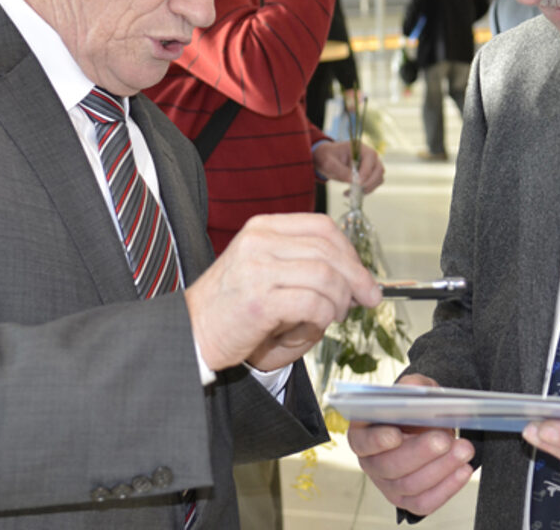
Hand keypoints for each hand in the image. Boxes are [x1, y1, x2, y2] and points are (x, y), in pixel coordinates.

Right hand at [184, 213, 379, 371]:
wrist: (191, 332)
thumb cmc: (231, 306)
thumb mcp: (264, 269)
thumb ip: (301, 264)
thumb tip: (354, 277)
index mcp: (263, 228)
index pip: (322, 227)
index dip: (350, 252)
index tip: (362, 276)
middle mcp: (260, 242)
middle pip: (329, 250)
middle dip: (357, 278)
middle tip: (368, 299)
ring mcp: (258, 269)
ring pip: (326, 276)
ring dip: (340, 300)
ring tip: (334, 316)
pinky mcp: (260, 301)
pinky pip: (312, 303)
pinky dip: (324, 316)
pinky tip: (318, 324)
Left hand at [312, 140, 383, 192]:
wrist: (324, 160)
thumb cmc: (326, 157)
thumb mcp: (328, 163)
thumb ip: (340, 170)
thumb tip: (354, 181)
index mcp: (359, 147)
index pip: (371, 157)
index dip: (366, 171)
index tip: (357, 183)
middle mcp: (368, 155)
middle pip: (378, 169)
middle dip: (369, 182)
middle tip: (356, 191)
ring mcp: (370, 165)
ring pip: (378, 178)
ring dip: (368, 188)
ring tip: (351, 193)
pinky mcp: (368, 175)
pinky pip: (373, 184)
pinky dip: (365, 191)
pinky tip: (350, 193)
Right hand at [349, 374, 475, 515]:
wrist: (429, 427)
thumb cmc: (416, 409)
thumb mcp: (415, 390)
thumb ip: (412, 386)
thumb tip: (411, 388)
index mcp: (363, 434)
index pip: (362, 442)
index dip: (376, 441)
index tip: (396, 434)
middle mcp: (371, 463)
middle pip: (389, 466)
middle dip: (419, 453)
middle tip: (444, 439)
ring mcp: (389, 485)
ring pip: (410, 485)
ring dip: (440, 469)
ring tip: (464, 450)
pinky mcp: (408, 501)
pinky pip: (425, 502)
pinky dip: (447, 488)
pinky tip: (464, 470)